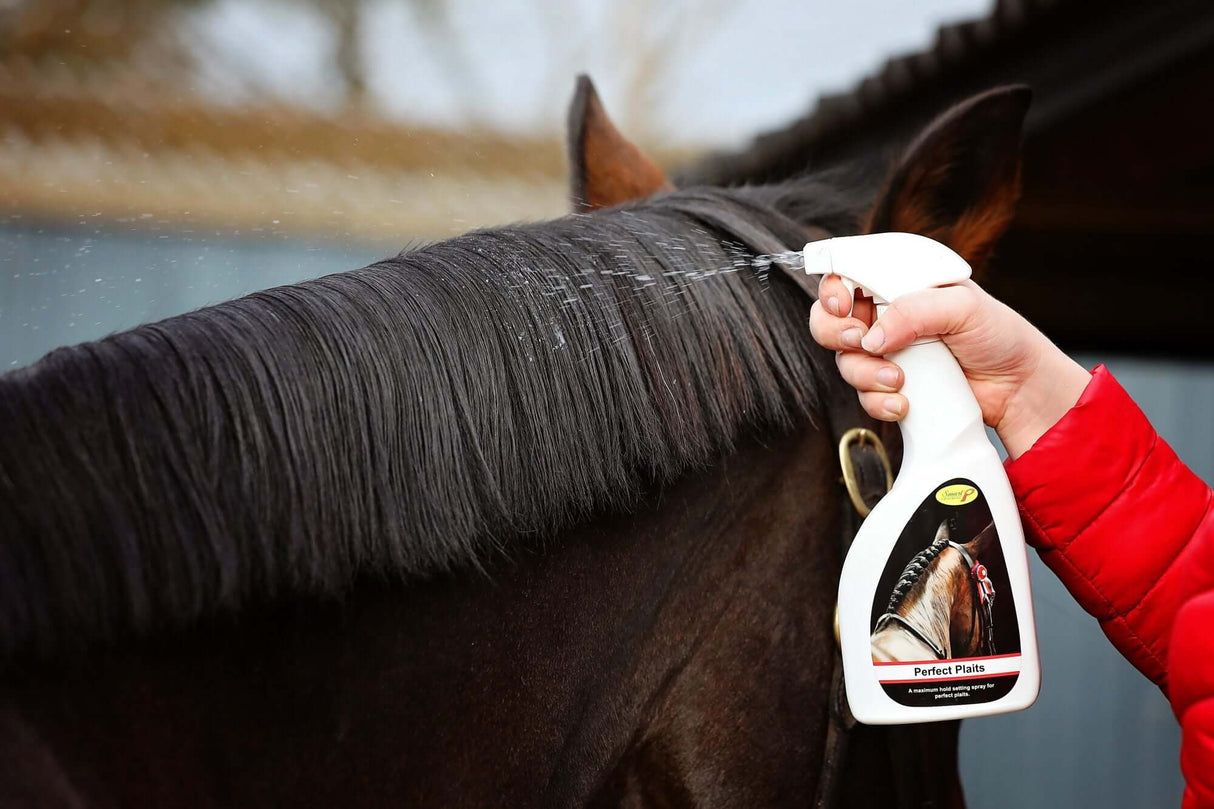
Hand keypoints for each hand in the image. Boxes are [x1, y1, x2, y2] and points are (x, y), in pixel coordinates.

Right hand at [809, 275, 1090, 458]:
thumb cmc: (999, 336)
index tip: (842, 305)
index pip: (847, 274)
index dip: (833, 288)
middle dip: (836, 333)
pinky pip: (863, 395)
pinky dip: (878, 401)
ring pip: (843, 360)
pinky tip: (905, 402)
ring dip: (864, 373)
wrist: (1018, 388)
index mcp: (900, 282)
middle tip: (860, 342)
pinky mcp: (889, 385)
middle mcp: (886, 315)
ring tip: (898, 380)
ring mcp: (885, 352)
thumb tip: (872, 337)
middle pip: (829, 318)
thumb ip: (915, 311)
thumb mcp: (963, 307)